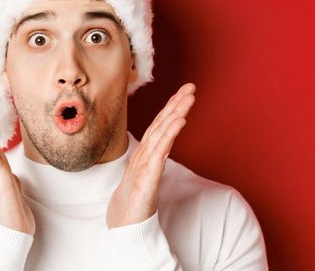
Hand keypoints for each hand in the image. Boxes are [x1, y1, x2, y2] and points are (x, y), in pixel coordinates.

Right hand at [106, 83, 195, 227]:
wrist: (124, 228)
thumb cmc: (134, 204)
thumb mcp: (147, 179)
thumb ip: (153, 164)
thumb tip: (161, 151)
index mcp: (146, 156)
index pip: (159, 127)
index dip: (171, 109)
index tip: (184, 94)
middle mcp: (144, 156)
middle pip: (161, 125)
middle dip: (175, 104)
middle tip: (190, 87)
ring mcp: (144, 165)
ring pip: (161, 133)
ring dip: (174, 113)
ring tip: (187, 97)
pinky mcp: (146, 177)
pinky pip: (160, 151)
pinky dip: (170, 133)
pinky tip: (179, 120)